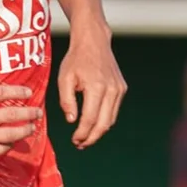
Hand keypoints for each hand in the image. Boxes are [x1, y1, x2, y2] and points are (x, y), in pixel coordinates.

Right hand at [0, 85, 41, 161]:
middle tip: (38, 112)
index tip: (29, 93)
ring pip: (8, 134)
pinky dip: (8, 146)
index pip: (0, 92)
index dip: (18, 92)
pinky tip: (12, 142)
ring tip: (31, 128)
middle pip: (9, 114)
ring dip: (23, 131)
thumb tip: (8, 93)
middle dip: (28, 114)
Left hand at [58, 29, 127, 149]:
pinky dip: (104, 120)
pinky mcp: (122, 88)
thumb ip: (66, 100)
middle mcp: (111, 90)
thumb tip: (71, 120)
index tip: (74, 140)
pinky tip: (93, 123)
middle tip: (80, 145)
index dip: (82, 133)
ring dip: (99, 131)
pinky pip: (114, 110)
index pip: (90, 119)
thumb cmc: (76, 59)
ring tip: (86, 138)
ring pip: (111, 119)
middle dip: (92, 137)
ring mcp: (119, 89)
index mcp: (96, 87)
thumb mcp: (64, 77)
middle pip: (104, 123)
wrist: (93, 42)